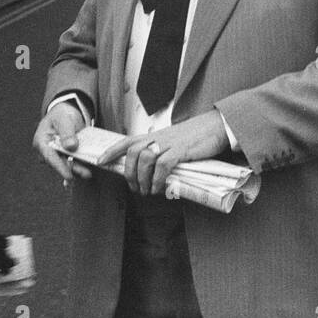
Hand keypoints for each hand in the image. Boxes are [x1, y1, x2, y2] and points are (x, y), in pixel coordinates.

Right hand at [32, 101, 91, 181]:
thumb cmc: (62, 114)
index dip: (59, 167)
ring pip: (66, 165)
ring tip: (87, 174)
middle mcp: (47, 151)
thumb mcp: (64, 119)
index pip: (50, 156)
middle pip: (59, 163)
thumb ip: (67, 132)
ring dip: (77, 170)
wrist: (66, 113)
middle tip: (85, 174)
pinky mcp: (65, 156)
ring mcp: (56, 155)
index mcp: (42, 142)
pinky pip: (72, 163)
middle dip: (72, 170)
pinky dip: (80, 166)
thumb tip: (71, 146)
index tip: (68, 175)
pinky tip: (86, 172)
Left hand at [95, 111, 229, 197]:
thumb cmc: (195, 137)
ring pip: (145, 159)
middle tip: (134, 188)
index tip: (100, 162)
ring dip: (142, 179)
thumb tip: (151, 173)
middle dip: (129, 172)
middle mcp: (158, 137)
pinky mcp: (181, 150)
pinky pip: (163, 165)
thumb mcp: (173, 142)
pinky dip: (157, 179)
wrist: (216, 126)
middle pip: (133, 152)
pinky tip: (157, 189)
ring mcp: (169, 143)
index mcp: (155, 135)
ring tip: (146, 192)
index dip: (112, 151)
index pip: (127, 141)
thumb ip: (161, 152)